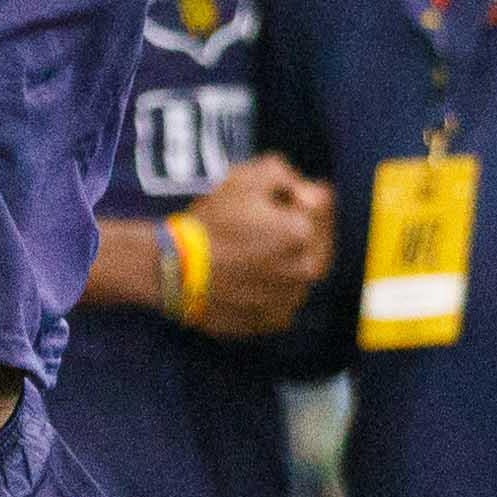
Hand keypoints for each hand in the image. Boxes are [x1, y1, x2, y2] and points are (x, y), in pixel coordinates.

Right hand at [174, 158, 334, 336]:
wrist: (176, 271)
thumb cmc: (210, 223)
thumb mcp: (245, 177)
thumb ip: (285, 175)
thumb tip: (310, 192)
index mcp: (303, 233)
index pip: (320, 206)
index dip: (295, 197)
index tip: (271, 200)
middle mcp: (306, 270)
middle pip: (315, 241)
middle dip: (296, 231)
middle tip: (261, 228)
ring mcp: (290, 299)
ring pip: (300, 272)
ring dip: (286, 261)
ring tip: (250, 254)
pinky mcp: (273, 321)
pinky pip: (282, 299)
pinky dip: (271, 289)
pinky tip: (247, 279)